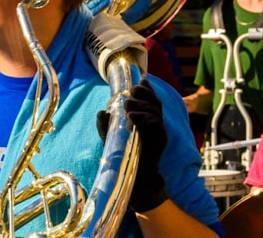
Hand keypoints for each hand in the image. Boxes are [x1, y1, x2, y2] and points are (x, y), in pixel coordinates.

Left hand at [98, 80, 169, 212]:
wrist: (134, 179)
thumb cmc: (124, 157)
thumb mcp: (111, 139)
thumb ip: (106, 125)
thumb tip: (101, 112)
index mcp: (147, 119)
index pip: (150, 99)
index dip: (147, 89)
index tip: (138, 82)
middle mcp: (156, 123)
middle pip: (155, 102)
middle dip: (143, 94)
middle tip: (130, 94)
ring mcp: (160, 131)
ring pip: (155, 111)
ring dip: (141, 106)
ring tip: (127, 108)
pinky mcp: (161, 140)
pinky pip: (156, 124)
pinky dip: (144, 119)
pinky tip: (132, 118)